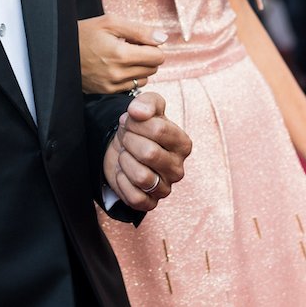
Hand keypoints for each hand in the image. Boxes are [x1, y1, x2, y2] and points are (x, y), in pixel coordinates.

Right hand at [78, 14, 166, 93]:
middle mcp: (117, 73)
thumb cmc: (85, 33)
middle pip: (153, 68)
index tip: (140, 40)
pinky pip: (131, 86)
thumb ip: (140, 30)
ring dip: (140, 67)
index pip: (158, 56)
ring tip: (123, 56)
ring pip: (144, 78)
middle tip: (131, 46)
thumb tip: (163, 38)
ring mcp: (112, 85)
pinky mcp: (107, 91)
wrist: (60, 50)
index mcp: (121, 53)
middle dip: (147, 56)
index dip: (153, 46)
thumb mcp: (111, 22)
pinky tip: (116, 66)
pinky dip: (129, 76)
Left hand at [102, 91, 190, 211]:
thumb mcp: (145, 107)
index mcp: (183, 144)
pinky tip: (123, 172)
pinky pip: (135, 197)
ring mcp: (166, 188)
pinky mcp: (150, 203)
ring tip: (126, 155)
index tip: (131, 122)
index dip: (136, 123)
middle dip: (129, 141)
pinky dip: (122, 182)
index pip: (158, 130)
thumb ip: (146, 103)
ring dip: (125, 161)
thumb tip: (139, 112)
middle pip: (149, 153)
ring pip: (142, 177)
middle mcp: (178, 169)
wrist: (123, 147)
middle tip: (127, 139)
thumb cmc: (139, 128)